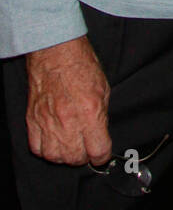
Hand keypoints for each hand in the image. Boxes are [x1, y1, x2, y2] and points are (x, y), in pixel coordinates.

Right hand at [25, 35, 110, 164]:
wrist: (55, 52)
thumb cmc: (80, 65)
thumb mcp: (103, 89)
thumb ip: (101, 116)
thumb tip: (101, 134)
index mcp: (90, 112)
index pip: (98, 151)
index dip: (103, 154)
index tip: (102, 152)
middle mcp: (68, 121)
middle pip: (76, 158)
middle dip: (84, 156)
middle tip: (86, 146)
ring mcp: (48, 122)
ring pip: (55, 157)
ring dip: (65, 155)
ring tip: (70, 145)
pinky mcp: (33, 120)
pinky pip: (37, 148)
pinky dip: (46, 149)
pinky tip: (54, 140)